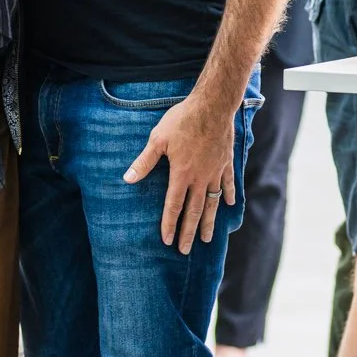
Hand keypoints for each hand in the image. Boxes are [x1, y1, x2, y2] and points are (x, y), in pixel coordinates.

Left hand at [124, 93, 237, 252]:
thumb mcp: (158, 139)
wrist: (213, 105)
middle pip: (194, 211)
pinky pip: (227, 184)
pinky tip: (228, 205)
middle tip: (185, 250)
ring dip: (209, 222)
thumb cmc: (183, 120)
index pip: (174, 206)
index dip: (170, 224)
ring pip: (212, 203)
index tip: (168, 241)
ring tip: (207, 238)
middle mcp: (200, 178)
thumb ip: (145, 161)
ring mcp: (215, 171)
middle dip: (188, 232)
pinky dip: (227, 195)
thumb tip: (128, 178)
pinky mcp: (226, 162)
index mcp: (182, 174)